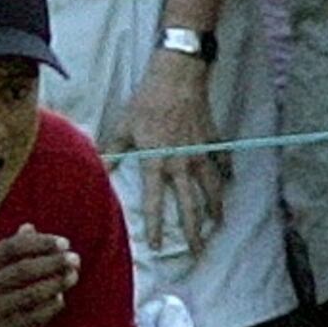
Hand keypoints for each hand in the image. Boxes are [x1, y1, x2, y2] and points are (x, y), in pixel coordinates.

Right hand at [0, 230, 80, 326]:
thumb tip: (30, 227)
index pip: (12, 248)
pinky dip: (50, 306)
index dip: (42, 243)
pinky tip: (60, 298)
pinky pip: (33, 317)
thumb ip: (0, 252)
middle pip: (25, 269)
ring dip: (57, 283)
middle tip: (75, 257)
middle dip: (54, 262)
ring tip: (72, 275)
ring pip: (32, 294)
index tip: (63, 242)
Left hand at [116, 60, 224, 250]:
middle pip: (190, 205)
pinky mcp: (213, 139)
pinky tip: (230, 184)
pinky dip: (227, 174)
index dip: (156, 227)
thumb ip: (112, 152)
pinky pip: (223, 162)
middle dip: (194, 231)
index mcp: (157, 162)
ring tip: (218, 225)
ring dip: (215, 209)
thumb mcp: (125, 126)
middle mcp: (181, 163)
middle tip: (198, 252)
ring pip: (212, 189)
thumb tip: (97, 170)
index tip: (157, 247)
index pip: (156, 203)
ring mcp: (201, 152)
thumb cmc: (147, 100)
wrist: (177, 74)